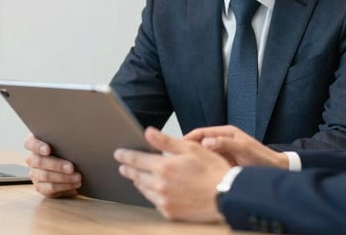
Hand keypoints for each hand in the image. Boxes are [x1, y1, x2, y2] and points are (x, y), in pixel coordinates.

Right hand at [24, 134, 80, 197]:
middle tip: (71, 167)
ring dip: (63, 177)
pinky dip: (64, 186)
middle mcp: (32, 159)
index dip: (37, 146)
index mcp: (35, 144)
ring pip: (46, 176)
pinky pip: (50, 188)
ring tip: (78, 177)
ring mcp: (35, 174)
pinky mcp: (40, 187)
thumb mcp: (65, 143)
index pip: (30, 143)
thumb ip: (65, 141)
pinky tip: (75, 184)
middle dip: (57, 165)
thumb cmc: (67, 149)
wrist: (70, 167)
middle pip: (39, 161)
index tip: (48, 150)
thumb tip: (77, 142)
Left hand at [114, 127, 230, 222]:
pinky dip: (151, 194)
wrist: (226, 195)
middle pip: (137, 176)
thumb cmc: (212, 170)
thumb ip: (165, 142)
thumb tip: (148, 132)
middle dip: (128, 169)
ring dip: (138, 182)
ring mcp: (164, 201)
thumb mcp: (189, 148)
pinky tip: (153, 190)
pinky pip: (154, 202)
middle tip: (123, 166)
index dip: (125, 156)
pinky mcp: (170, 213)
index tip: (118, 154)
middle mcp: (160, 186)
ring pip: (144, 190)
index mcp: (163, 167)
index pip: (136, 160)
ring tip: (136, 177)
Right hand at [184, 125, 289, 168]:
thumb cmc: (263, 159)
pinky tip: (194, 177)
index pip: (200, 133)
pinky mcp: (223, 165)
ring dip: (192, 162)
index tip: (176, 146)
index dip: (187, 139)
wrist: (276, 171)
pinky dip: (200, 170)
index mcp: (226, 133)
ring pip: (201, 156)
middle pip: (198, 144)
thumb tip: (207, 141)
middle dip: (186, 151)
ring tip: (181, 170)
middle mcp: (222, 142)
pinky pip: (208, 166)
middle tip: (174, 159)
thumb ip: (226, 144)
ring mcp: (222, 154)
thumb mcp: (244, 150)